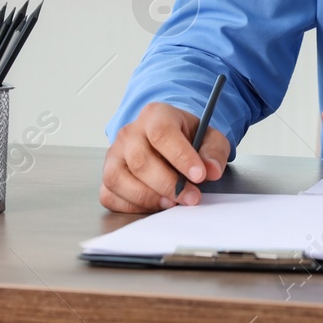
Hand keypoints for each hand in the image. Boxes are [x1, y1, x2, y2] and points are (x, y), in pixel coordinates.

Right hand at [100, 101, 230, 213]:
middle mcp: (130, 133)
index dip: (181, 156)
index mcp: (155, 115)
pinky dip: (131, 206)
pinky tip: (154, 205)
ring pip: (119, 179)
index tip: (200, 176)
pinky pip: (110, 195)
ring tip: (172, 203)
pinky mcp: (108, 176)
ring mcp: (114, 154)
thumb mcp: (209, 137)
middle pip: (140, 160)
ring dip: (147, 197)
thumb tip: (211, 170)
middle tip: (191, 197)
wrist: (168, 138)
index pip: (162, 133)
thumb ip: (214, 152)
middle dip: (168, 184)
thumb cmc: (186, 137)